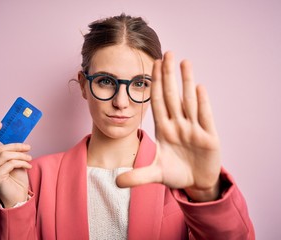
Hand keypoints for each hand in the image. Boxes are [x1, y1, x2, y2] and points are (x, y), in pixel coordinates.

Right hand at [0, 123, 31, 207]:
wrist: (18, 197)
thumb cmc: (16, 180)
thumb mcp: (15, 162)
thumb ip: (12, 153)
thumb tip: (20, 140)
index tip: (0, 123)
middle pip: (1, 148)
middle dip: (17, 146)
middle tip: (28, 147)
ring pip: (6, 155)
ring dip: (20, 155)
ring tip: (29, 158)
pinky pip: (10, 163)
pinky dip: (21, 163)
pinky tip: (28, 166)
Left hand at [116, 52, 221, 201]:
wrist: (196, 183)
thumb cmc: (176, 174)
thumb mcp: (155, 175)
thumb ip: (138, 176)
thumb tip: (116, 182)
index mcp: (164, 130)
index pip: (157, 102)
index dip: (154, 85)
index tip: (151, 66)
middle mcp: (178, 125)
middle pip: (172, 96)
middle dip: (168, 76)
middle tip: (166, 53)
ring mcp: (194, 130)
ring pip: (189, 101)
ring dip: (186, 82)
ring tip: (184, 62)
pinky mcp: (209, 138)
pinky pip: (204, 117)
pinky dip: (202, 103)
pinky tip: (198, 87)